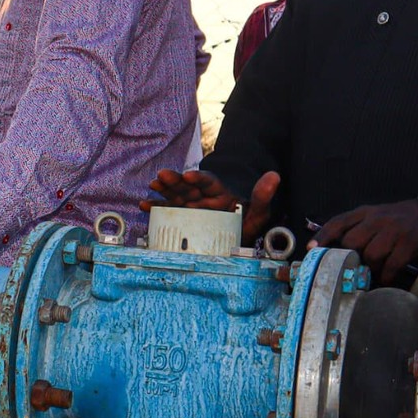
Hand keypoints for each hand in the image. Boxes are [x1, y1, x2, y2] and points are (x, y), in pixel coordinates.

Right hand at [145, 168, 279, 242]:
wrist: (236, 243)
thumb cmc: (247, 225)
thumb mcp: (259, 213)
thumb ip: (263, 197)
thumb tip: (274, 176)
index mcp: (219, 193)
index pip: (208, 182)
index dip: (199, 178)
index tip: (190, 175)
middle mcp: (202, 198)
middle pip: (187, 186)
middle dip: (175, 180)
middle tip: (162, 175)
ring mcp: (189, 207)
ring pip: (174, 195)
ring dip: (163, 190)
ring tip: (153, 184)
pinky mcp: (180, 218)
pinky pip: (166, 212)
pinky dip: (155, 208)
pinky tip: (144, 205)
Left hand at [314, 201, 417, 285]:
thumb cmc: (399, 219)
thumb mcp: (375, 216)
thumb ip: (357, 227)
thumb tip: (333, 248)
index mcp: (366, 212)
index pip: (338, 222)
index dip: (322, 236)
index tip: (311, 250)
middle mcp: (377, 219)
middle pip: (352, 242)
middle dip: (351, 258)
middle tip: (354, 268)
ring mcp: (394, 230)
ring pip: (371, 254)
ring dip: (370, 269)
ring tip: (373, 274)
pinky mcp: (409, 241)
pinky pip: (392, 263)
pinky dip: (387, 275)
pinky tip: (386, 279)